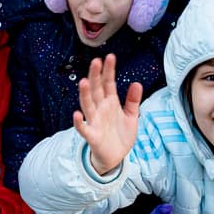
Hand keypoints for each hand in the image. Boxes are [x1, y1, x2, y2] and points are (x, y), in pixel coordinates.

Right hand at [74, 54, 141, 175]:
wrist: (116, 156)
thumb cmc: (121, 135)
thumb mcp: (131, 116)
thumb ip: (132, 100)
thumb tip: (137, 83)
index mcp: (110, 103)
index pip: (108, 83)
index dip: (109, 71)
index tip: (110, 57)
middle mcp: (100, 109)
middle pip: (96, 90)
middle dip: (95, 76)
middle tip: (96, 62)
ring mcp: (94, 121)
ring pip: (88, 105)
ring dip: (85, 94)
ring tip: (84, 82)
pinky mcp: (92, 135)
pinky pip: (83, 128)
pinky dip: (79, 122)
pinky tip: (76, 114)